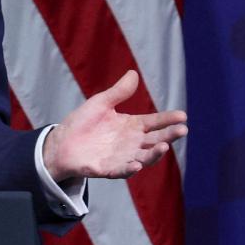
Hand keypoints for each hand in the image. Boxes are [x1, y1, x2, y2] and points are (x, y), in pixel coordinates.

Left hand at [43, 70, 187, 181]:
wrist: (61, 142)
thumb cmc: (83, 122)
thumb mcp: (101, 103)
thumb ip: (118, 92)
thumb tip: (134, 73)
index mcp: (132, 126)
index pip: (154, 122)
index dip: (168, 119)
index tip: (182, 115)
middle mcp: (131, 143)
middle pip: (155, 140)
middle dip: (169, 136)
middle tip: (182, 130)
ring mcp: (122, 157)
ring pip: (144, 158)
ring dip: (155, 154)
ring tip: (163, 146)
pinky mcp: (108, 169)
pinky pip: (121, 171)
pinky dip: (130, 169)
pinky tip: (137, 165)